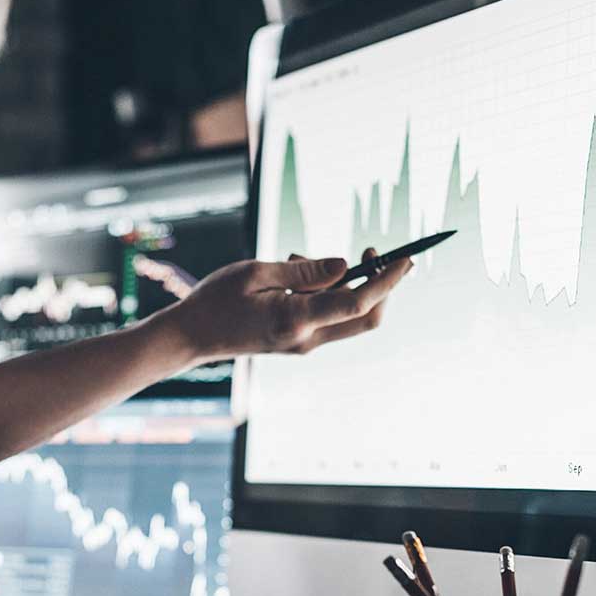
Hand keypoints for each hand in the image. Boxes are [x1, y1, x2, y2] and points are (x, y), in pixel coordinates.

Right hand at [159, 248, 411, 363]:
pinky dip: (325, 293)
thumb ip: (303, 270)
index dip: (386, 281)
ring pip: (347, 316)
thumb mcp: (257, 272)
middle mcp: (306, 338)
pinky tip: (292, 275)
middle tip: (374, 251)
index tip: (403, 259)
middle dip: (381, 286)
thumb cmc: (216, 300)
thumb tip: (344, 264)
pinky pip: (328, 316)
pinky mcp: (299, 341)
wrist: (192, 336)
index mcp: (295, 320)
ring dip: (342, 284)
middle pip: (365, 318)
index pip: (357, 303)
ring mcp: (304, 344)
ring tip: (297, 259)